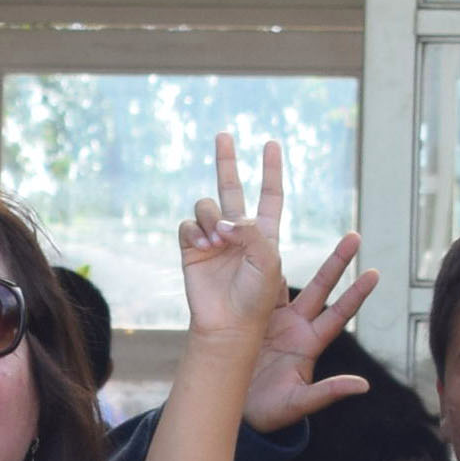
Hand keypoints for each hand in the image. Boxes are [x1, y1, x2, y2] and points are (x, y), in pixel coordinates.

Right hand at [178, 135, 286, 347]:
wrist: (228, 325)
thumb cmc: (254, 298)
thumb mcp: (268, 261)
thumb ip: (250, 232)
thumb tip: (223, 219)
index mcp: (263, 233)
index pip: (269, 195)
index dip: (271, 170)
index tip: (271, 144)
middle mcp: (238, 232)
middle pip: (232, 187)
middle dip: (227, 161)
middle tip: (224, 135)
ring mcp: (214, 239)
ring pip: (207, 206)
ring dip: (212, 216)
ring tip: (218, 239)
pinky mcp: (192, 248)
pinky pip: (188, 225)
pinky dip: (196, 231)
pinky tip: (205, 246)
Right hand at [242, 233, 380, 434]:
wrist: (237, 412)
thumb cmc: (272, 413)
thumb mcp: (299, 403)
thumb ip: (329, 392)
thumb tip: (363, 386)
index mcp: (310, 344)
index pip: (340, 315)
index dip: (356, 295)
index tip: (375, 273)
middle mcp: (296, 327)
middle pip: (321, 288)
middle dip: (337, 262)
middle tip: (356, 236)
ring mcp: (273, 321)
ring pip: (286, 281)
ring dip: (294, 258)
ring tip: (307, 233)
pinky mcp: (250, 320)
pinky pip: (257, 289)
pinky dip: (260, 269)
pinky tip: (262, 246)